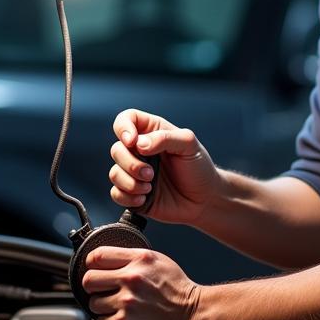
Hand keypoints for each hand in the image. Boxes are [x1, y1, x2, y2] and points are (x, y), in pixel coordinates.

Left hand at [82, 246, 203, 319]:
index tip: (95, 270)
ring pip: (93, 303)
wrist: (195, 317)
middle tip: (104, 291)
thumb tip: (108, 262)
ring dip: (103, 307)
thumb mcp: (159, 262)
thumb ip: (133, 259)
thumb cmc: (179, 291)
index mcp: (140, 259)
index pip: (98, 255)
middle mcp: (131, 278)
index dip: (93, 264)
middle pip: (89, 280)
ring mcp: (127, 303)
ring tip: (119, 308)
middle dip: (94, 287)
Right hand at [108, 108, 222, 225]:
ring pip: (114, 173)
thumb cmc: (199, 168)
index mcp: (152, 132)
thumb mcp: (189, 144)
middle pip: (117, 149)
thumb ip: (165, 138)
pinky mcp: (133, 193)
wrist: (205, 200)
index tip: (132, 142)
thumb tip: (139, 144)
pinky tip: (144, 198)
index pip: (126, 119)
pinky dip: (128, 197)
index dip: (123, 128)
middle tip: (151, 173)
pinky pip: (116, 194)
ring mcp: (135, 173)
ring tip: (150, 187)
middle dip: (130, 163)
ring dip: (130, 182)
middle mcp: (140, 151)